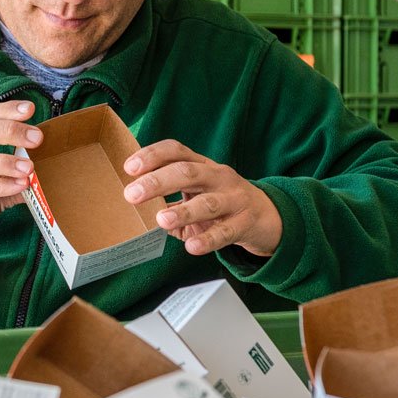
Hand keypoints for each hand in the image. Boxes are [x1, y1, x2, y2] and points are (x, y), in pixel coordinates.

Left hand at [122, 140, 282, 256]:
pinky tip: (192, 246)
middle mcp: (218, 176)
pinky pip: (226, 232)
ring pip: (207, 202)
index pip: (176, 151)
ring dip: (183, 211)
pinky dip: (209, 240)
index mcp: (202, 165)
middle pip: (188, 172)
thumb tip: (134, 210)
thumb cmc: (221, 202)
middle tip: (132, 194)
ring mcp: (234, 199)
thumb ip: (170, 197)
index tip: (129, 167)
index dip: (152, 156)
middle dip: (158, 182)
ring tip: (161, 220)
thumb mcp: (197, 192)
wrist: (268, 216)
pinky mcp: (245, 223)